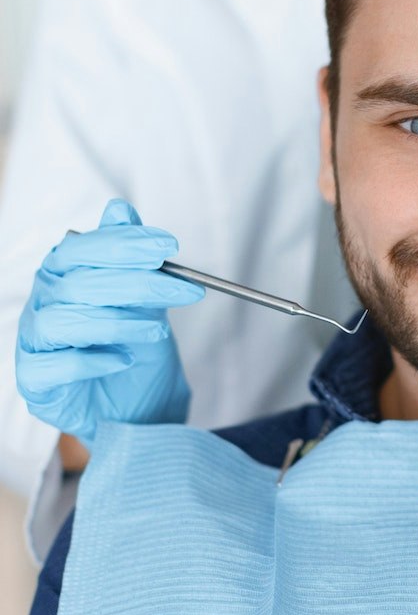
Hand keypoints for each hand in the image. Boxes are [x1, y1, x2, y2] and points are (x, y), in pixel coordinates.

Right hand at [16, 199, 204, 445]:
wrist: (134, 406)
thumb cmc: (133, 345)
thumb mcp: (144, 298)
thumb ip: (129, 255)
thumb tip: (119, 209)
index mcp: (64, 274)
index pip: (82, 248)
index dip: (124, 244)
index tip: (169, 246)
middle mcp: (44, 303)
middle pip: (79, 283)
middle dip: (139, 284)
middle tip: (187, 292)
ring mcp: (35, 343)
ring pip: (63, 321)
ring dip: (117, 323)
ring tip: (157, 332)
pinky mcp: (35, 382)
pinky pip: (51, 367)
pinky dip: (90, 361)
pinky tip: (123, 360)